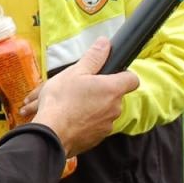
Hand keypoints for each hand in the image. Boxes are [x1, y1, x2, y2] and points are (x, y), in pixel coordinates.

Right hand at [29, 38, 138, 155]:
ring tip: (70, 105)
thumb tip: (105, 43)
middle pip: (114, 95)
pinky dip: (85, 121)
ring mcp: (107, 125)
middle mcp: (115, 108)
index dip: (122, 74)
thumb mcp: (75, 72)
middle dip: (100, 91)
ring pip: (103, 111)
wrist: (51, 134)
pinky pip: (95, 125)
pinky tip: (69, 118)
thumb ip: (93, 57)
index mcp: (112, 89)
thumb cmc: (61, 101)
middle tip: (79, 88)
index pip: (132, 79)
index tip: (108, 74)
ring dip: (91, 107)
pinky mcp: (97, 139)